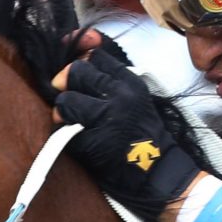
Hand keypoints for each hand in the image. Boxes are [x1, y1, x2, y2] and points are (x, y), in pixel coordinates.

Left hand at [52, 32, 203, 216]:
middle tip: (72, 100)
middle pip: (76, 72)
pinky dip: (64, 134)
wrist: (158, 174)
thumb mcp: (134, 98)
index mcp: (130, 83)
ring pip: (65, 100)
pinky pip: (63, 129)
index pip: (95, 56)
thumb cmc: (144, 136)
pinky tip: (78, 140)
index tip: (80, 76)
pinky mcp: (92, 143)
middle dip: (67, 84)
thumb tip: (83, 47)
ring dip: (62, 111)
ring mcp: (106, 119)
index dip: (81, 62)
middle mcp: (119, 97)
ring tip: (72, 122)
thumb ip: (111, 78)